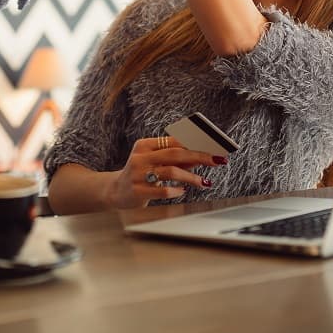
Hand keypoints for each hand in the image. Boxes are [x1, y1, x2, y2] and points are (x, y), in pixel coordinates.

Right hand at [108, 135, 224, 208]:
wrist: (115, 191)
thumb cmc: (141, 174)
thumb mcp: (155, 162)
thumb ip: (176, 159)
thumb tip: (202, 155)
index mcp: (144, 145)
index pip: (173, 140)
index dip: (195, 142)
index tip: (213, 146)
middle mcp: (140, 157)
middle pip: (175, 154)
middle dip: (199, 156)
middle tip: (217, 160)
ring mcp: (138, 174)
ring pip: (170, 171)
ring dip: (191, 177)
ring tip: (204, 182)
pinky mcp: (138, 191)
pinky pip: (162, 190)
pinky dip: (176, 190)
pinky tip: (182, 191)